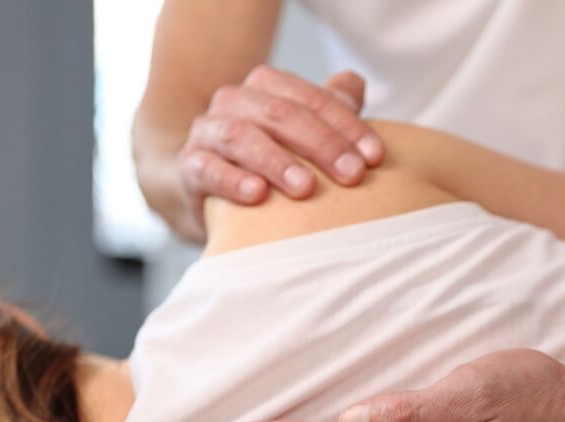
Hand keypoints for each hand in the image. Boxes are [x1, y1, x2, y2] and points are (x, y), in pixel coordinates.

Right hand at [178, 65, 385, 234]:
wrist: (206, 193)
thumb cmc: (264, 162)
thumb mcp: (299, 137)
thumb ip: (327, 109)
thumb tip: (353, 82)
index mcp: (263, 87)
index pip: (309, 98)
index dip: (346, 125)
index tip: (375, 157)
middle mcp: (232, 102)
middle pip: (279, 113)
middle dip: (321, 144)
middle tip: (352, 174)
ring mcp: (206, 133)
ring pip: (241, 137)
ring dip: (277, 162)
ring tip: (306, 188)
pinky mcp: (189, 167)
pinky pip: (207, 169)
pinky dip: (232, 180)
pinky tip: (257, 196)